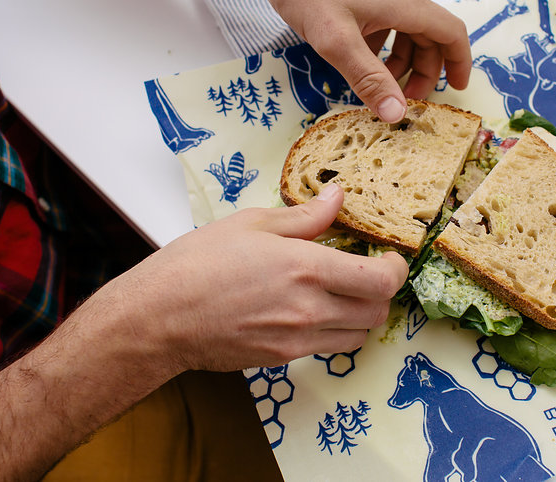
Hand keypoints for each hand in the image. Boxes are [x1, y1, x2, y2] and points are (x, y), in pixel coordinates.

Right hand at [125, 184, 407, 372]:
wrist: (158, 318)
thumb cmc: (197, 264)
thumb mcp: (251, 223)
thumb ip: (304, 216)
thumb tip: (337, 198)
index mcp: (305, 268)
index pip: (380, 280)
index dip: (396, 269)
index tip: (389, 256)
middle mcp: (309, 309)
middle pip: (377, 312)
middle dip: (381, 291)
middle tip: (365, 271)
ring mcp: (297, 339)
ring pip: (358, 336)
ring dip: (360, 314)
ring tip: (340, 291)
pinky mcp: (282, 359)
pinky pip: (326, 348)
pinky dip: (332, 330)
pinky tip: (310, 309)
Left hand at [240, 0, 472, 122]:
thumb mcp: (335, 40)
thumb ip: (368, 79)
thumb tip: (397, 114)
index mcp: (404, 0)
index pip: (451, 33)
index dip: (459, 63)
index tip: (456, 89)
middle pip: (429, 33)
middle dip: (423, 69)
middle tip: (404, 98)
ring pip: (406, 24)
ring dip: (400, 55)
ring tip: (378, 80)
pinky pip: (386, 12)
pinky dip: (382, 38)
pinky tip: (355, 51)